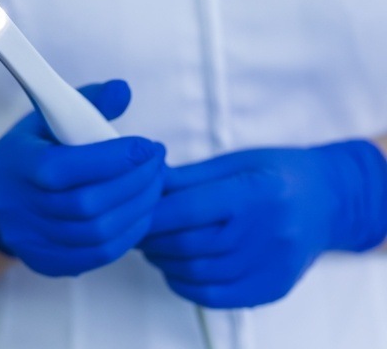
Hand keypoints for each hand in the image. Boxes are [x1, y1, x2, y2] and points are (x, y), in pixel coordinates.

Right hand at [0, 80, 165, 276]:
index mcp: (16, 164)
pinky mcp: (48, 262)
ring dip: (139, 208)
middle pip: (87, 205)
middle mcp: (18, 208)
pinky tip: (142, 211)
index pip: (63, 168)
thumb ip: (89, 101)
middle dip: (135, 182)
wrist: (0, 194)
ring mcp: (32, 241)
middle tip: (158, 163)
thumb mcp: (51, 116)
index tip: (147, 146)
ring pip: (98, 233)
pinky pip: (99, 255)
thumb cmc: (36, 149)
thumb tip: (123, 91)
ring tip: (156, 184)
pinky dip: (130, 233)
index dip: (112, 159)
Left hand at [140, 140, 386, 307]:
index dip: (152, 214)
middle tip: (137, 230)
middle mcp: (266, 232)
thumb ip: (189, 178)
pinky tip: (176, 269)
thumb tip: (147, 185)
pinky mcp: (271, 288)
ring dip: (164, 262)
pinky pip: (215, 297)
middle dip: (151, 239)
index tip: (133, 212)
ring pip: (197, 273)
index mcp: (255, 193)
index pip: (188, 210)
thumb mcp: (235, 162)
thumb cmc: (278, 173)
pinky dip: (185, 285)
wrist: (327, 201)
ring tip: (153, 247)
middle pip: (188, 244)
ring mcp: (271, 265)